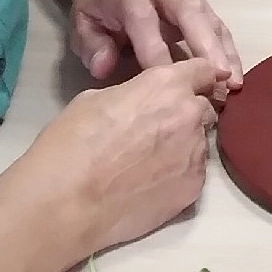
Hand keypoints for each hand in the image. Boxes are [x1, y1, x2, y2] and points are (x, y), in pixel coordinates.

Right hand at [26, 57, 221, 258]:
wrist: (67, 201)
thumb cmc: (72, 143)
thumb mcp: (96, 99)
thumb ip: (132, 95)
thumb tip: (139, 104)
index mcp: (167, 84)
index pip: (204, 71)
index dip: (197, 78)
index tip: (191, 87)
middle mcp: (190, 115)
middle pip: (204, 108)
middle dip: (187, 114)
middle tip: (157, 130)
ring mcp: (196, 154)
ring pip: (199, 143)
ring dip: (183, 145)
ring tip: (149, 162)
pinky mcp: (194, 189)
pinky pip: (193, 173)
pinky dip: (178, 175)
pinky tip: (151, 184)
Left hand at [68, 0, 244, 85]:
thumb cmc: (99, 3)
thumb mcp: (82, 19)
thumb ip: (91, 43)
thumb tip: (104, 68)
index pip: (144, 19)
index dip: (154, 49)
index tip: (166, 84)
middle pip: (188, 11)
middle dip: (204, 44)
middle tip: (218, 77)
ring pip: (209, 18)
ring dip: (224, 50)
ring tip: (233, 83)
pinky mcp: (201, 6)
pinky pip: (218, 26)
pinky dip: (229, 51)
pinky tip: (235, 77)